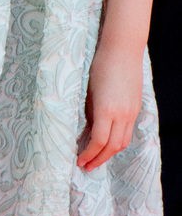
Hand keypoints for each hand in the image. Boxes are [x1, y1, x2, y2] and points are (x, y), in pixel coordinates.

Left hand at [77, 39, 143, 170]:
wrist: (122, 50)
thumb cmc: (100, 65)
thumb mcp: (89, 90)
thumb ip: (90, 113)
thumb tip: (88, 132)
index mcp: (106, 109)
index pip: (99, 141)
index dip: (89, 154)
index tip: (79, 160)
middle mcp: (122, 114)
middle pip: (112, 147)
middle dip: (98, 159)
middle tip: (86, 166)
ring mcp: (131, 112)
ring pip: (123, 142)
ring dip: (109, 154)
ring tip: (96, 158)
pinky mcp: (135, 108)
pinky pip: (128, 132)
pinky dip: (117, 141)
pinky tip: (107, 143)